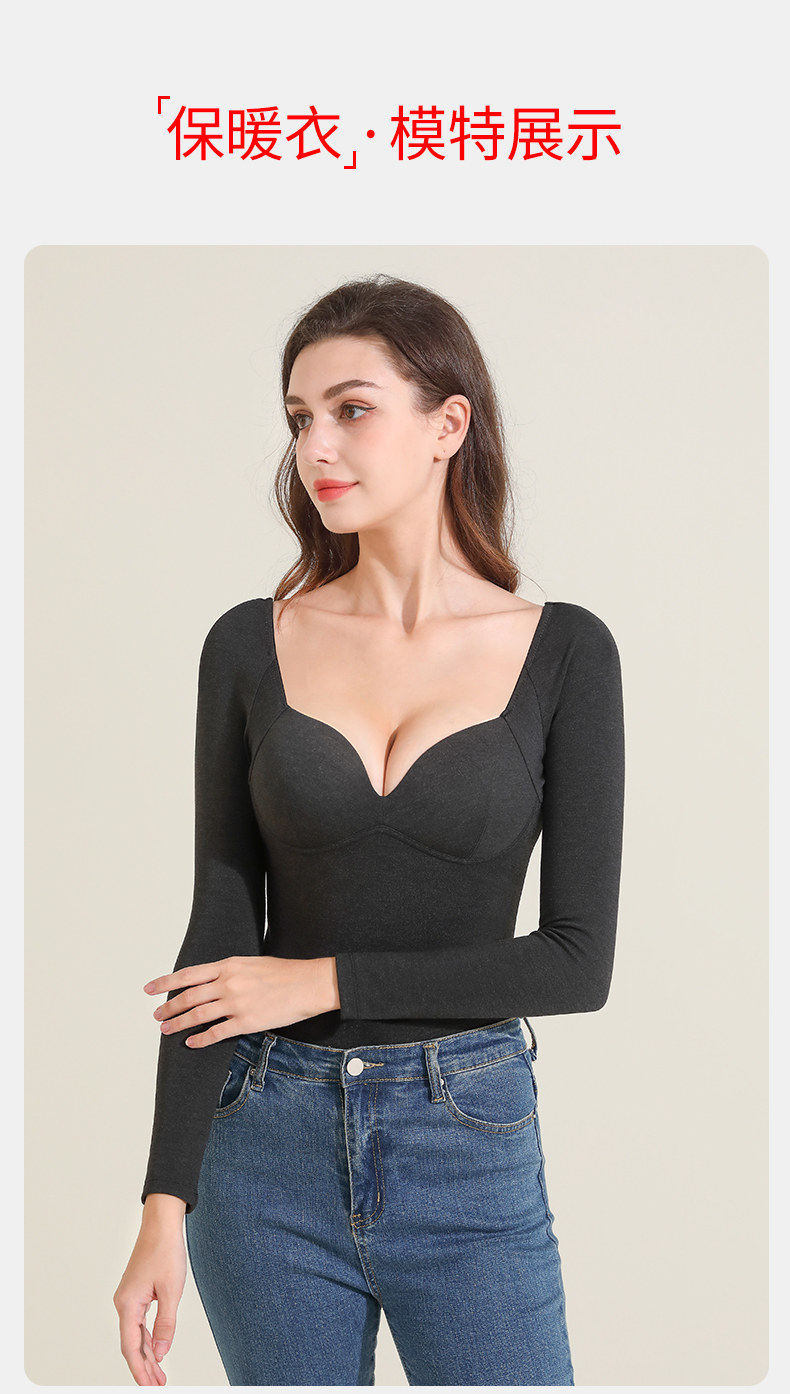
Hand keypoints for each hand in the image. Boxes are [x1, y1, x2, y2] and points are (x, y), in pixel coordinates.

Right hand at [113, 1210, 186, 1384]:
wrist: (161, 1223)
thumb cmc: (165, 1250)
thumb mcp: (171, 1290)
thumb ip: (165, 1324)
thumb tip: (161, 1351)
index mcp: (128, 1304)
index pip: (131, 1346)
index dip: (140, 1369)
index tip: (148, 1387)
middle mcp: (123, 1303)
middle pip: (132, 1344)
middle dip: (144, 1367)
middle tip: (158, 1385)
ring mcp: (128, 1298)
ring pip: (136, 1334)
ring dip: (147, 1354)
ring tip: (159, 1374)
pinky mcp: (136, 1293)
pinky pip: (139, 1323)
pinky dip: (148, 1338)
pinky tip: (156, 1350)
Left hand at [143, 955, 339, 1045]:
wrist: (308, 984)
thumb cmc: (283, 973)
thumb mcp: (251, 963)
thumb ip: (228, 971)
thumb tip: (210, 980)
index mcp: (228, 966)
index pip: (188, 975)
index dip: (165, 982)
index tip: (149, 989)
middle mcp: (228, 983)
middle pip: (188, 997)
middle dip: (168, 1007)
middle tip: (156, 1015)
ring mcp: (236, 1003)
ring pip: (198, 1015)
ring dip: (178, 1024)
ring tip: (166, 1030)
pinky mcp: (246, 1022)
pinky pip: (217, 1033)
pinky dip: (201, 1039)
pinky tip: (191, 1043)